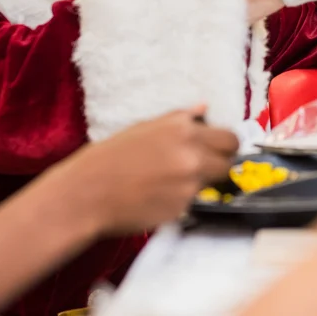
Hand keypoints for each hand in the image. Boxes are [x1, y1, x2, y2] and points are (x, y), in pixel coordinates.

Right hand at [68, 107, 237, 234]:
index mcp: (183, 130)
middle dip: (219, 166)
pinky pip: (193, 203)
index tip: (216, 151)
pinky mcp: (182, 209)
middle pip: (228, 163)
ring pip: (212, 185)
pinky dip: (182, 201)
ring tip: (171, 182)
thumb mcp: (144, 128)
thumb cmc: (110, 157)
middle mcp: (192, 155)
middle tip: (200, 169)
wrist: (86, 194)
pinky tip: (158, 197)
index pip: (230, 139)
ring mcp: (189, 184)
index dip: (225, 146)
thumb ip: (179, 119)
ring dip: (200, 184)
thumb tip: (204, 108)